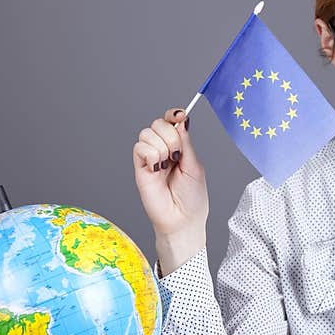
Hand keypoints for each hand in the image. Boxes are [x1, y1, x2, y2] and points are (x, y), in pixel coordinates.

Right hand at [133, 107, 208, 239]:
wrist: (182, 219)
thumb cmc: (192, 198)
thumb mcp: (195, 165)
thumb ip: (186, 142)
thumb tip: (182, 120)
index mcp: (179, 147)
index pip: (171, 121)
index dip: (173, 114)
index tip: (181, 115)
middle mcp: (163, 149)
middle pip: (158, 123)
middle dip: (171, 136)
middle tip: (177, 156)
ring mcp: (151, 157)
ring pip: (148, 133)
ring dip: (161, 147)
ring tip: (167, 165)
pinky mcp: (140, 166)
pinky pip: (140, 147)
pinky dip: (151, 155)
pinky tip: (157, 169)